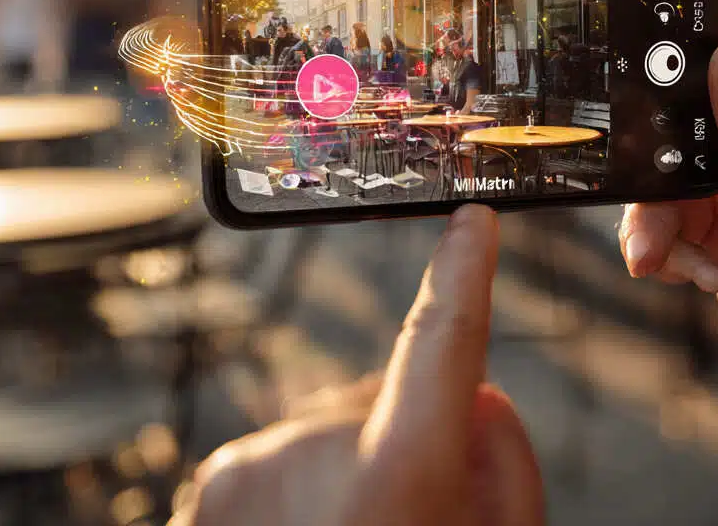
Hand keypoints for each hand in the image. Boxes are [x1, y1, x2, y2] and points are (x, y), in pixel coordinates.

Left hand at [173, 204, 543, 525]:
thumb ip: (501, 467)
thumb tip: (474, 402)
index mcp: (393, 483)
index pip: (442, 348)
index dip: (465, 279)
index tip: (472, 223)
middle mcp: (310, 458)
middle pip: (401, 408)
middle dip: (422, 447)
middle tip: (423, 521)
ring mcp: (251, 468)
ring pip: (341, 431)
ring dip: (357, 474)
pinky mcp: (216, 481)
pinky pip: (289, 455)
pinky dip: (308, 488)